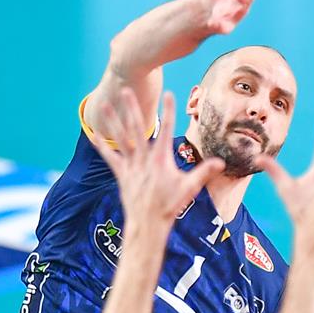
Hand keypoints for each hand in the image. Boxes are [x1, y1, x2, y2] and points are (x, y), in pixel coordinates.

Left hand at [90, 89, 223, 229]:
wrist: (148, 222)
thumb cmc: (170, 205)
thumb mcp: (190, 188)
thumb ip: (204, 172)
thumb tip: (220, 162)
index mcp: (161, 158)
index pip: (166, 129)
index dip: (168, 110)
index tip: (169, 94)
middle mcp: (144, 158)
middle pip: (137, 128)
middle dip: (132, 108)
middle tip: (126, 91)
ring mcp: (131, 165)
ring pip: (120, 138)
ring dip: (113, 121)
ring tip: (105, 105)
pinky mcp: (121, 173)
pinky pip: (109, 157)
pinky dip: (101, 145)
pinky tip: (92, 133)